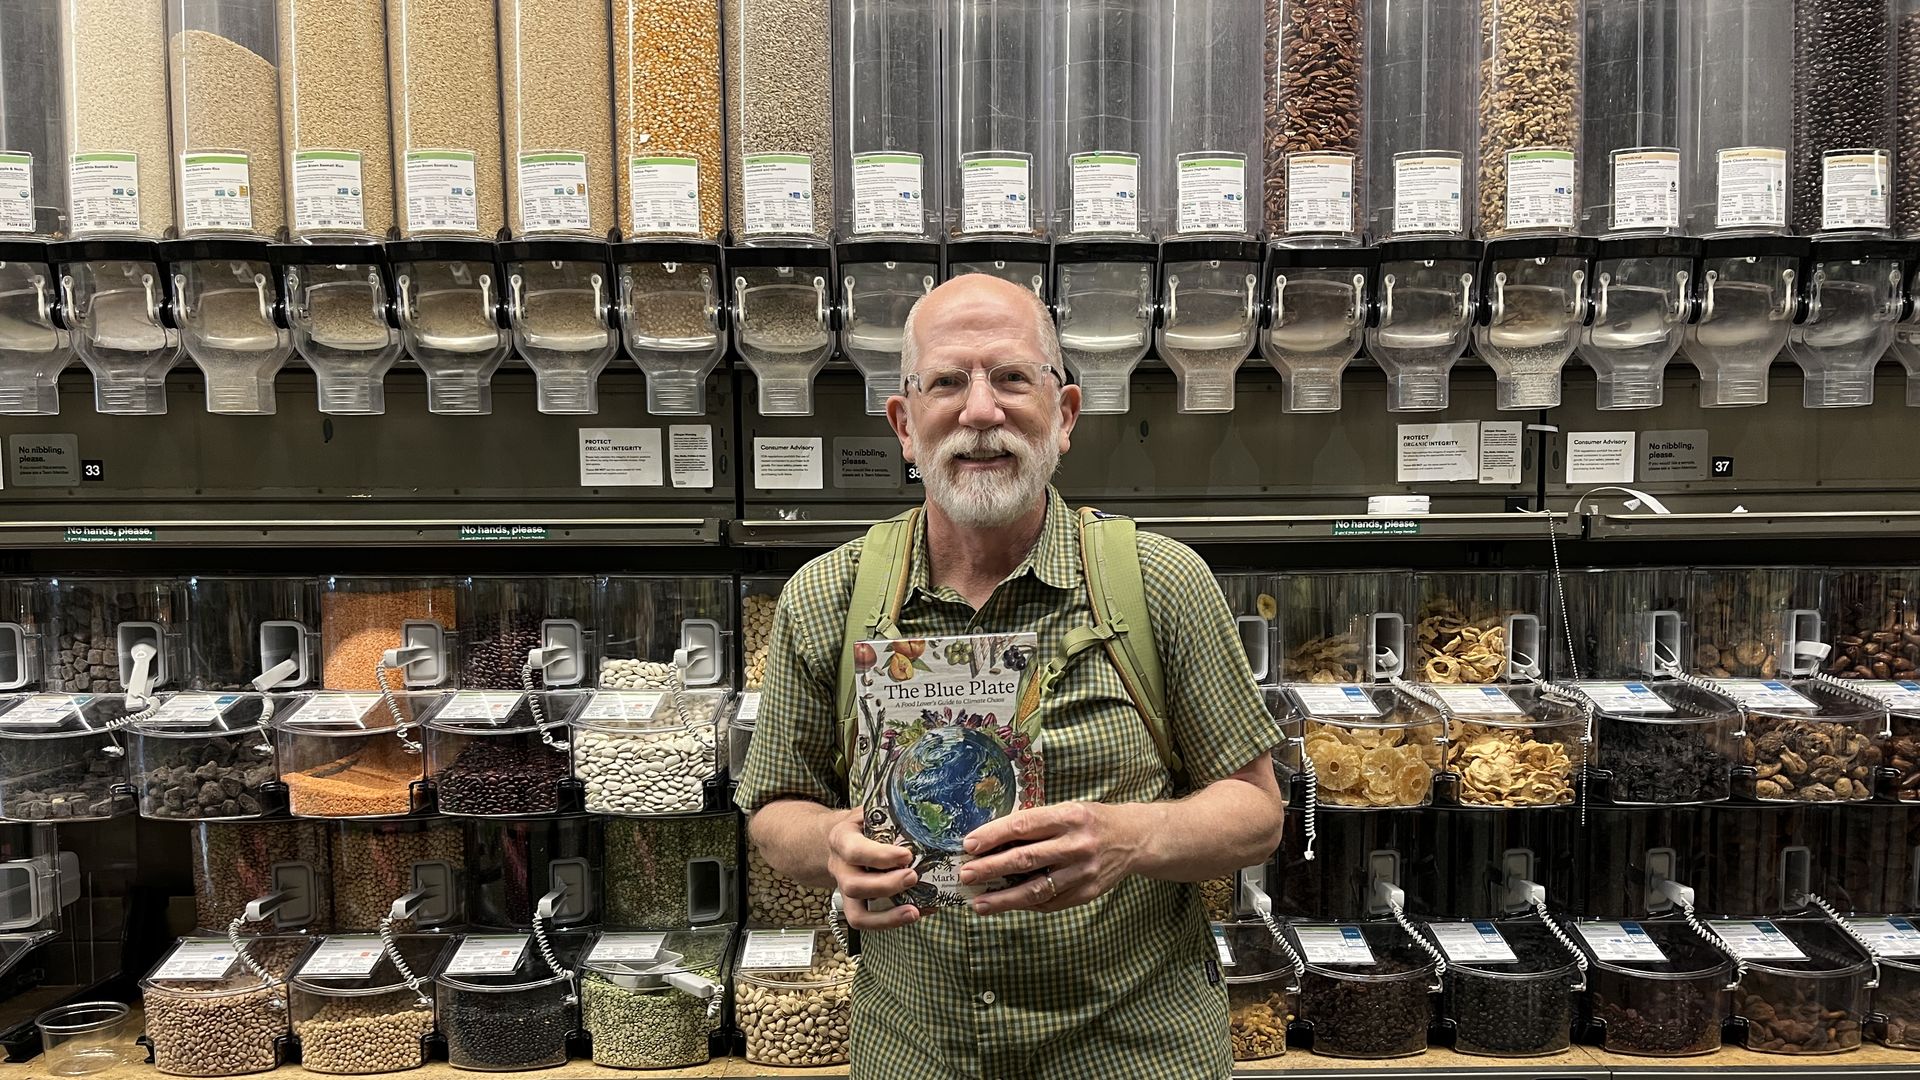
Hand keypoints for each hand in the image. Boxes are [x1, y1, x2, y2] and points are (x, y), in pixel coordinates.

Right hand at [826, 811, 921, 929]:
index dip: (880, 856)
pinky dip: (891, 922)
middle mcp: (840, 867)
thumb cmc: (860, 825)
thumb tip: (922, 809)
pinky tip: (916, 913)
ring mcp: (845, 889)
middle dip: (886, 886)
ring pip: (856, 912)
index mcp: (841, 839)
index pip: (854, 850)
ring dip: (887, 915)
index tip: (907, 855)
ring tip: (914, 911)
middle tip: (913, 877)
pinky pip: (866, 922)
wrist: (839, 840)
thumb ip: (888, 812)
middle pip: (854, 885)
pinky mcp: (854, 905)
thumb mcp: (868, 811)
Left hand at [957, 801, 1144, 914]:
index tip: (969, 845)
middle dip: (991, 869)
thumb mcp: (1066, 810)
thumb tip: (991, 841)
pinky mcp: (1088, 893)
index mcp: (1068, 816)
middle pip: (1026, 859)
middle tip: (966, 875)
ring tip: (979, 904)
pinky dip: (1026, 905)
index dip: (993, 836)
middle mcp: (1077, 844)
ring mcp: (1084, 872)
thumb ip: (1035, 824)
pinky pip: (1051, 903)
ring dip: (1004, 899)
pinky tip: (1007, 904)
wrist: (1132, 839)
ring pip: (1037, 889)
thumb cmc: (1089, 821)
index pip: (1023, 826)